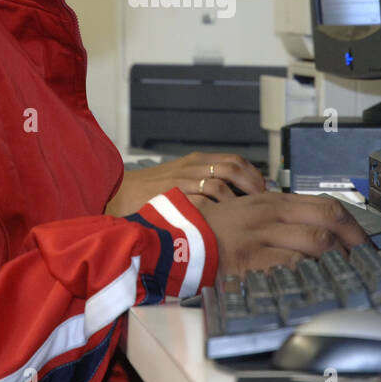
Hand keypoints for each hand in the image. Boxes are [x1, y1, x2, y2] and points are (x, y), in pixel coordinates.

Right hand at [104, 151, 265, 217]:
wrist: (117, 193)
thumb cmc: (150, 191)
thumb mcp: (180, 179)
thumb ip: (204, 182)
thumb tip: (235, 196)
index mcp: (195, 161)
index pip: (233, 160)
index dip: (253, 174)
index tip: (263, 188)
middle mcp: (191, 167)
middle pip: (232, 168)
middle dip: (252, 185)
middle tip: (262, 202)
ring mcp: (182, 180)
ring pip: (219, 183)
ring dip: (237, 199)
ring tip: (246, 214)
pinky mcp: (172, 195)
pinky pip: (200, 200)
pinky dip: (216, 209)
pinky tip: (223, 221)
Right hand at [197, 192, 367, 275]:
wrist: (180, 238)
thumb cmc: (215, 228)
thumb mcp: (250, 210)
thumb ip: (280, 216)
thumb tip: (314, 230)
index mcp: (273, 200)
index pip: (324, 204)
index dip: (350, 224)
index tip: (361, 241)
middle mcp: (271, 214)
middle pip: (327, 220)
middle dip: (351, 242)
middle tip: (359, 259)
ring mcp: (263, 236)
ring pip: (315, 241)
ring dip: (335, 259)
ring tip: (341, 273)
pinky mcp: (252, 259)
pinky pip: (291, 265)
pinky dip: (308, 274)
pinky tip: (314, 283)